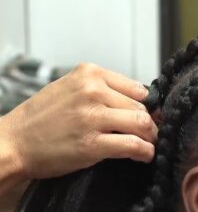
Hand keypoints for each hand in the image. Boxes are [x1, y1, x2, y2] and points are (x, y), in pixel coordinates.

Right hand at [0, 63, 157, 179]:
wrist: (14, 142)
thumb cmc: (42, 116)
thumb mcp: (71, 88)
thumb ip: (102, 90)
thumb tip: (138, 100)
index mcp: (89, 73)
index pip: (136, 88)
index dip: (147, 105)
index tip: (149, 114)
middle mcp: (93, 91)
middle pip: (141, 106)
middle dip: (150, 122)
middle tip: (152, 132)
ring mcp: (92, 117)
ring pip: (141, 123)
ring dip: (151, 136)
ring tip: (150, 143)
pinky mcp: (92, 144)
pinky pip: (132, 145)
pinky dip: (145, 151)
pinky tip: (146, 154)